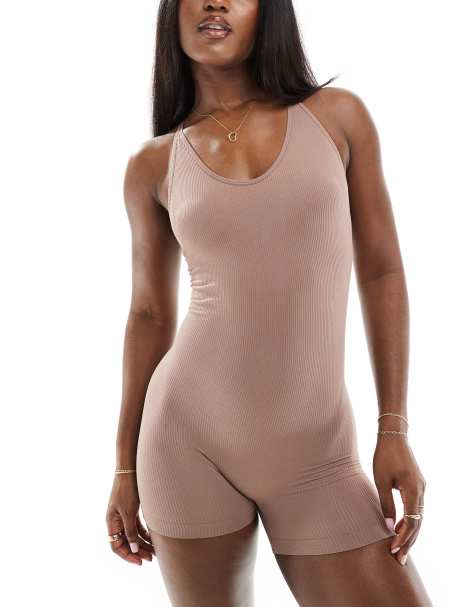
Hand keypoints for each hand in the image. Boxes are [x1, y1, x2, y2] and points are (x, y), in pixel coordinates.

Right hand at [106, 474, 154, 565]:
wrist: (130, 470)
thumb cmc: (126, 490)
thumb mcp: (128, 512)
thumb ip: (130, 531)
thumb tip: (134, 549)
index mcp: (111, 523)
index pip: (116, 546)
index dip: (127, 555)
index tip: (139, 562)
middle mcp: (117, 521)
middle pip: (125, 542)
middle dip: (137, 551)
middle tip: (150, 558)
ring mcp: (124, 515)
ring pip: (133, 535)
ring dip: (142, 544)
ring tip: (154, 552)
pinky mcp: (132, 510)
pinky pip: (137, 527)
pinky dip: (144, 534)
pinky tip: (153, 539)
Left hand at [373, 435, 425, 565]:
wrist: (393, 436)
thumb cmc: (384, 456)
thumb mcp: (381, 481)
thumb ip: (385, 504)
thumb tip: (387, 527)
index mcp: (412, 490)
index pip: (411, 521)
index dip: (402, 537)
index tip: (393, 550)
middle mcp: (421, 491)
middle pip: (418, 523)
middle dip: (409, 542)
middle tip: (400, 559)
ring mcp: (421, 487)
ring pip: (418, 517)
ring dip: (410, 532)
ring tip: (399, 548)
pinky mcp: (417, 484)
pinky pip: (416, 508)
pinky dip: (409, 520)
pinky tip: (398, 527)